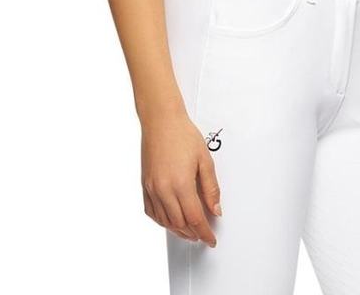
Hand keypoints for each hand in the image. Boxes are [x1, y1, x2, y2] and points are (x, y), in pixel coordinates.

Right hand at [141, 111, 221, 246]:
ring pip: (164, 221)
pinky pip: (151, 212)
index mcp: (181, 184)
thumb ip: (211, 188)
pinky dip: (162, 221)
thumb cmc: (182, 134)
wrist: (161, 120)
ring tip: (189, 231)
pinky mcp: (144, 185)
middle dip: (193, 233)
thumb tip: (215, 209)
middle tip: (203, 235)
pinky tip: (169, 220)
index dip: (205, 233)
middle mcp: (164, 189)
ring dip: (178, 230)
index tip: (211, 239)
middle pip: (179, 223)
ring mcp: (152, 188)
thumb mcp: (205, 160)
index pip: (195, 219)